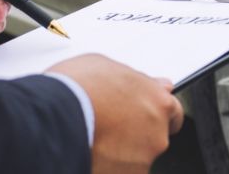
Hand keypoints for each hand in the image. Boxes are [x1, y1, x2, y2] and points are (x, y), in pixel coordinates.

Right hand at [47, 54, 183, 173]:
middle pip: (153, 137)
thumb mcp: (108, 66)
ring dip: (120, 153)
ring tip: (94, 140)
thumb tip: (152, 83)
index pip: (174, 112)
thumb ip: (138, 80)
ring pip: (135, 158)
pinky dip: (108, 166)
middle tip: (109, 126)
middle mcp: (157, 133)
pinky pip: (119, 170)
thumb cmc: (77, 87)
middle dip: (136, 134)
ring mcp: (142, 160)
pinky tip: (90, 153)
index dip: (156, 113)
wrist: (54, 118)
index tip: (146, 115)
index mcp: (158, 102)